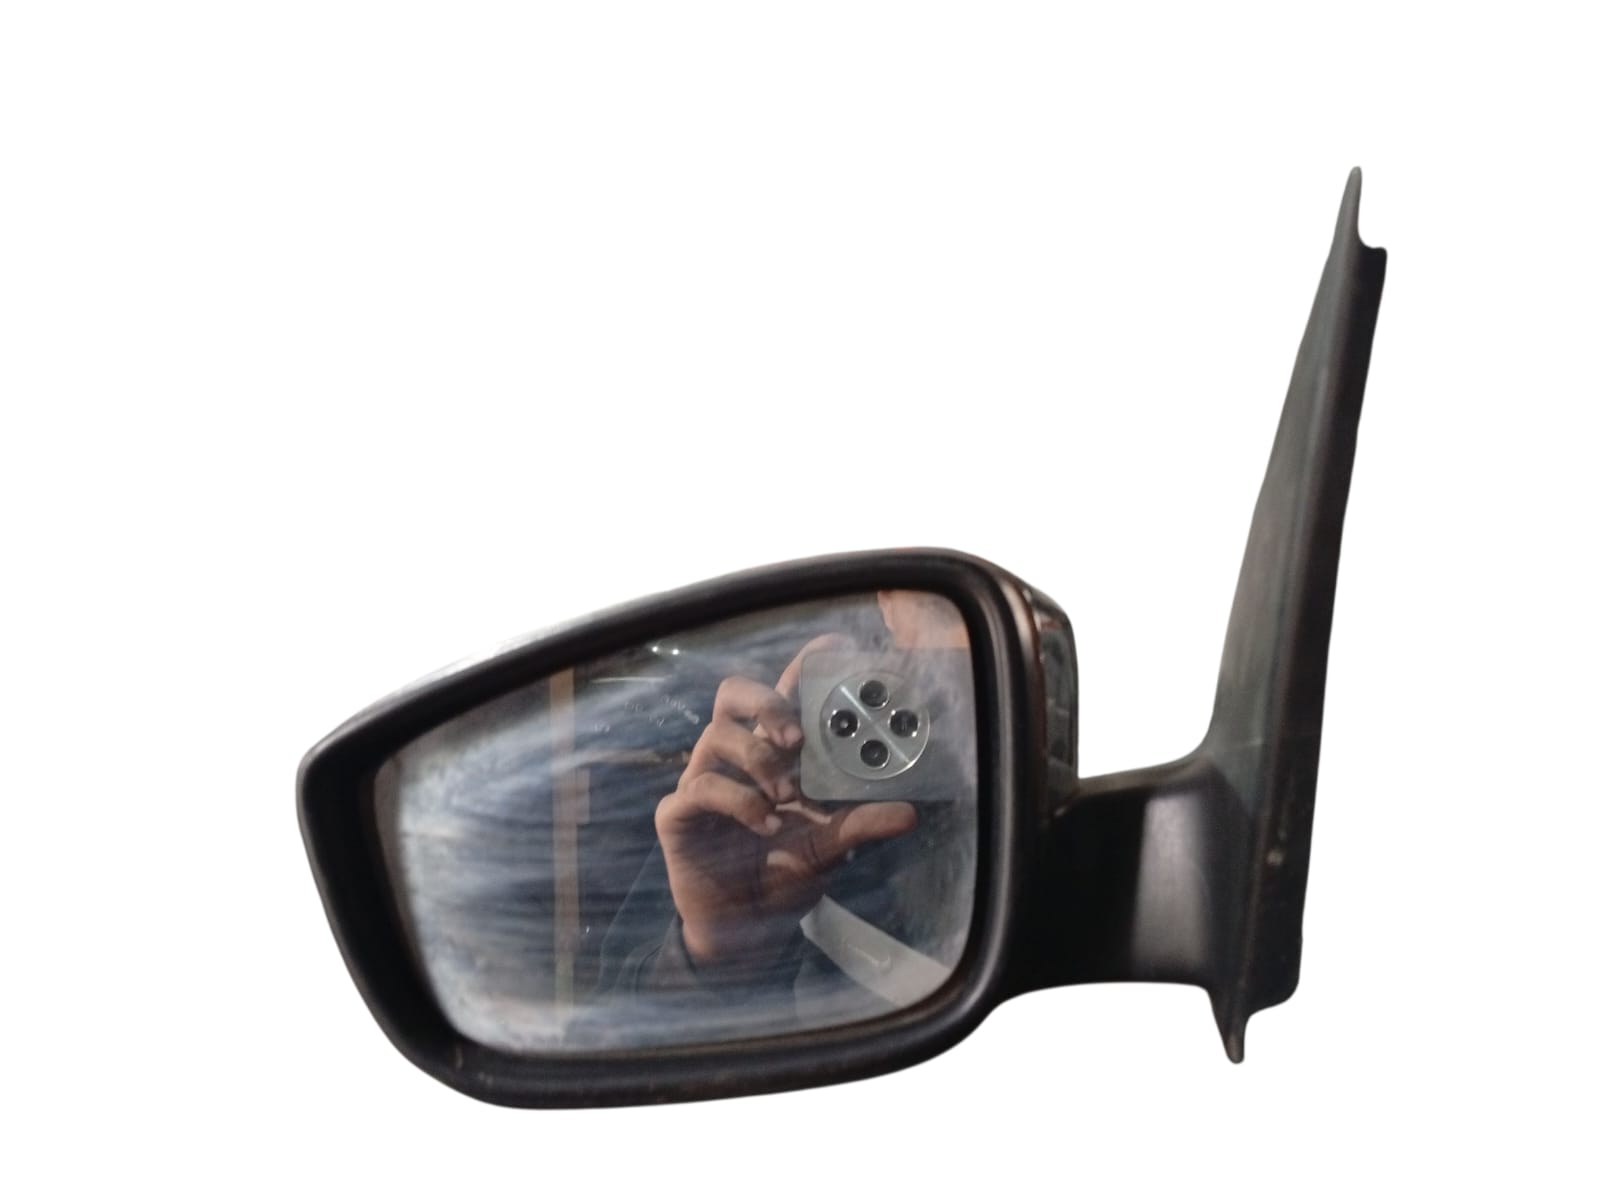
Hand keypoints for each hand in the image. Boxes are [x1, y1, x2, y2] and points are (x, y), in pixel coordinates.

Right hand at [655, 636, 917, 966]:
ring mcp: (702, 779)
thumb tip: (909, 812)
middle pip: (734, 695)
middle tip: (797, 735)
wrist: (742, 931)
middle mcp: (734, 756)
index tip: (831, 650)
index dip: (802, 666)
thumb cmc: (781, 874)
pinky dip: (739, 801)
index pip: (783, 693)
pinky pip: (701, 788)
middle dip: (767, 702)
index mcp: (771, 751)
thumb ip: (861, 825)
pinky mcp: (679, 813)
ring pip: (717, 735)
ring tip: (786, 795)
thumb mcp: (830, 847)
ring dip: (758, 760)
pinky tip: (765, 824)